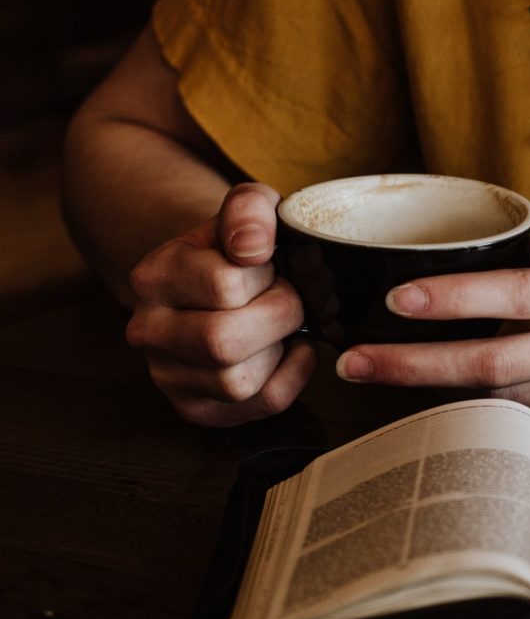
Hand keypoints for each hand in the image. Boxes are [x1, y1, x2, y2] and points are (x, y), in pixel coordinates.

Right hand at [124, 183, 315, 426]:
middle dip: (278, 317)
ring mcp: (167, 376)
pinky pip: (261, 404)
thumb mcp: (245, 212)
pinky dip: (293, 376)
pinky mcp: (196, 409)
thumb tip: (252, 246)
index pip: (224, 285)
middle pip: (223, 342)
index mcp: (153, 277)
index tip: (270, 267)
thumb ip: (250, 210)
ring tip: (281, 325)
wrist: (214, 283)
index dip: (266, 276)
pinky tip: (289, 350)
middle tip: (288, 299)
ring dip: (280, 349)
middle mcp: (147, 331)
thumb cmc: (237, 250)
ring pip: (238, 382)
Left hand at [333, 234, 529, 424]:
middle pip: (495, 362)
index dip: (453, 299)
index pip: (516, 292)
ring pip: (508, 402)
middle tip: (355, 365)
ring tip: (383, 387)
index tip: (397, 300)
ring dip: (441, 398)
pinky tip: (452, 415)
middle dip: (416, 366)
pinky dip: (494, 419)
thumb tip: (493, 244)